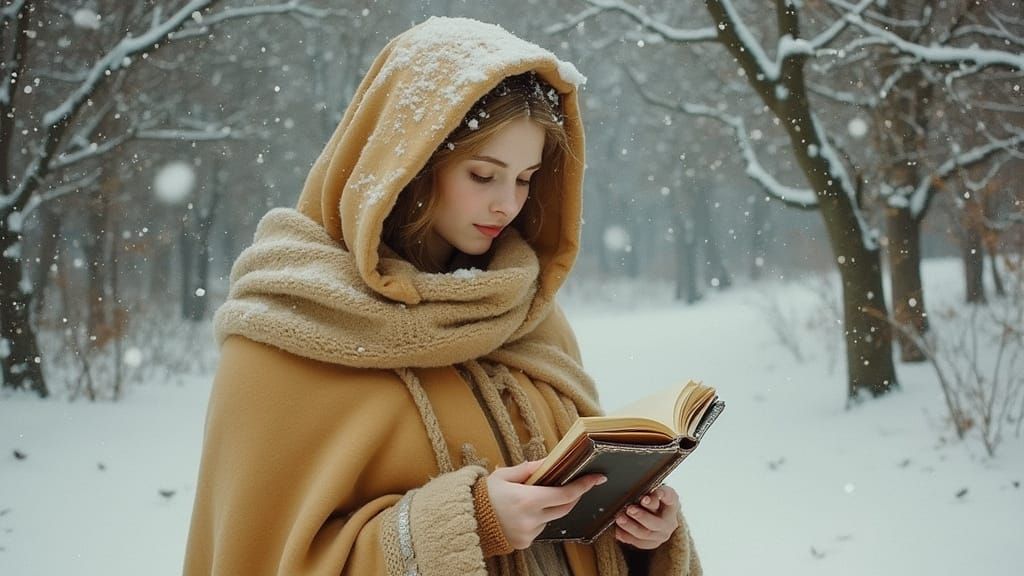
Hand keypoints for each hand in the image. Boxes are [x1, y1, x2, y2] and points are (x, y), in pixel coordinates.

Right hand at [486, 459, 605, 549]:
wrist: (467, 521)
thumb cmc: (484, 495)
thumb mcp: (504, 475)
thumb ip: (529, 469)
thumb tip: (549, 461)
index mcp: (528, 499)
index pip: (565, 494)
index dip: (583, 486)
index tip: (597, 478)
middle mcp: (532, 519)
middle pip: (565, 508)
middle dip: (573, 496)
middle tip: (575, 485)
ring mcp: (529, 533)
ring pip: (551, 518)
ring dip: (550, 507)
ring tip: (530, 499)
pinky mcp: (525, 543)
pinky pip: (540, 528)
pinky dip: (538, 518)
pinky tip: (522, 513)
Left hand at [613, 485, 679, 549]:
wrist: (654, 512)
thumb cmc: (652, 497)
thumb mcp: (652, 491)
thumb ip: (650, 493)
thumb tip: (645, 498)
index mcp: (672, 503)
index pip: (669, 498)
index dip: (659, 497)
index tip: (645, 498)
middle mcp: (670, 521)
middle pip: (656, 522)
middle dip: (641, 516)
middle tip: (629, 509)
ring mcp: (662, 535)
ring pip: (645, 534)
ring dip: (630, 526)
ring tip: (619, 519)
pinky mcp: (652, 543)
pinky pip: (638, 543)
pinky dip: (626, 536)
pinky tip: (617, 530)